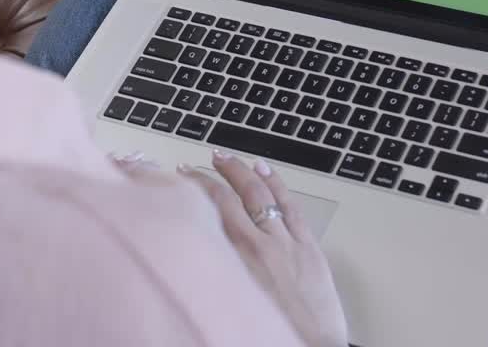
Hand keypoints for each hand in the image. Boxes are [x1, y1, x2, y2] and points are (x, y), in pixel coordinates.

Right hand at [180, 150, 347, 346]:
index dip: (192, 187)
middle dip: (213, 173)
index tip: (180, 179)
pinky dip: (277, 184)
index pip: (207, 208)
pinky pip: (290, 206)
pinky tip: (267, 172)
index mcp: (233, 259)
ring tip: (227, 158)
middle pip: (230, 195)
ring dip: (242, 171)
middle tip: (200, 162)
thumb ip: (212, 267)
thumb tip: (194, 245)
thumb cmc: (266, 336)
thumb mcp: (226, 297)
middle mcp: (256, 245)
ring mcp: (284, 243)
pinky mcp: (307, 248)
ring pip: (261, 194)